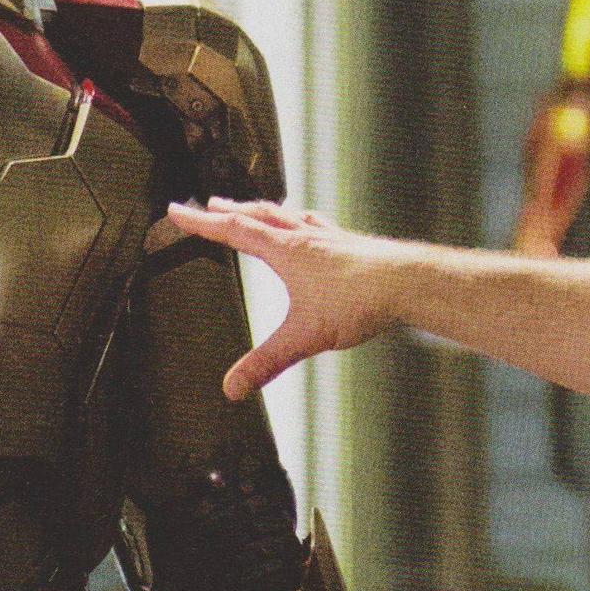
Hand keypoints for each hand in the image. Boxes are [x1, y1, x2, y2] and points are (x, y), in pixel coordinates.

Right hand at [164, 198, 405, 400]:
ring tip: (255, 209)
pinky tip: (311, 228)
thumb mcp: (304, 336)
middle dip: (229, 210)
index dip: (201, 222)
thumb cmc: (361, 301)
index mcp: (285, 251)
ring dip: (265, 211)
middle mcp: (304, 237)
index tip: (178, 211)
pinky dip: (303, 221)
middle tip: (210, 204)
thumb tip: (233, 386)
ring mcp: (329, 238)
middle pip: (258, 215)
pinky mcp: (351, 244)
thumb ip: (266, 362)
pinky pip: (317, 225)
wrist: (411, 283)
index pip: (232, 230)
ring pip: (288, 215)